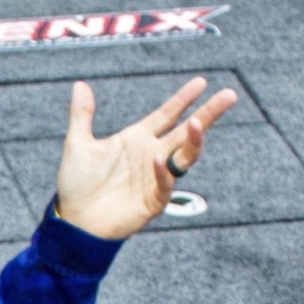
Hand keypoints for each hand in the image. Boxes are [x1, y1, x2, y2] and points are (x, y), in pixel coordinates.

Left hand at [53, 76, 237, 240]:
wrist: (73, 222)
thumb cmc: (77, 185)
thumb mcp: (78, 144)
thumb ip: (81, 115)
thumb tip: (80, 84)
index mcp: (138, 139)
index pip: (168, 114)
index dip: (184, 98)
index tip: (202, 82)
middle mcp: (152, 156)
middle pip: (186, 132)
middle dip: (208, 114)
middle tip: (230, 95)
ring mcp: (155, 179)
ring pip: (184, 157)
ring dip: (193, 142)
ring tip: (197, 124)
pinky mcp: (152, 202)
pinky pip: (164, 186)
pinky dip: (163, 173)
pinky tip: (158, 159)